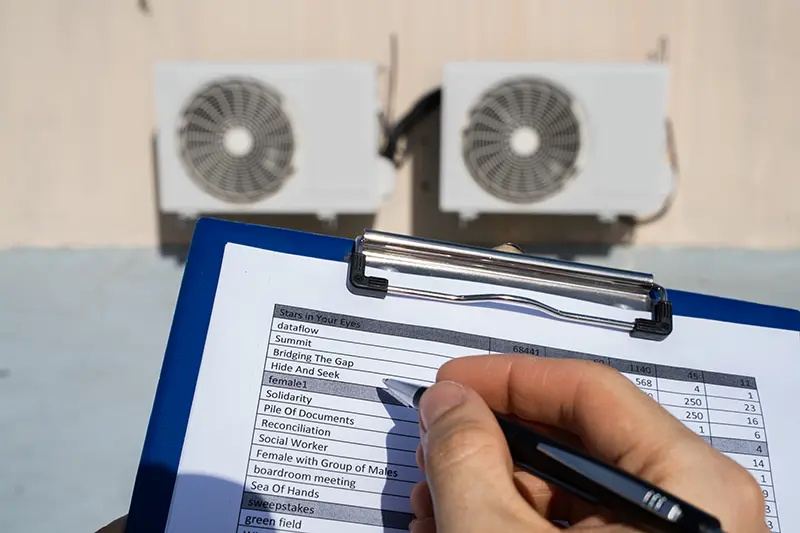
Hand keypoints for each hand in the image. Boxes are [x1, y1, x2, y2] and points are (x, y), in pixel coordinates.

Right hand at [410, 355, 768, 532]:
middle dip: (488, 441)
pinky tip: (466, 524)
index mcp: (688, 486)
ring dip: (491, 484)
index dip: (506, 378)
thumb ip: (466, 460)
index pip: (588, 389)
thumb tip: (446, 404)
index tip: (450, 384)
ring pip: (568, 484)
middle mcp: (693, 504)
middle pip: (575, 436)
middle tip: (436, 444)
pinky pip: (574, 521)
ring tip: (436, 502)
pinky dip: (515, 518)